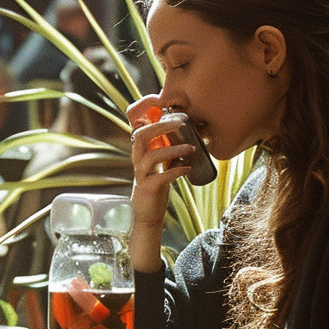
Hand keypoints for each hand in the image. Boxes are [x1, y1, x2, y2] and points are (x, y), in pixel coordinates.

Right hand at [127, 96, 194, 272]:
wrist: (146, 215)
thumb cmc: (155, 187)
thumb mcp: (159, 166)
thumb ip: (165, 153)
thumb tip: (184, 138)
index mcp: (140, 154)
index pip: (140, 130)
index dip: (151, 120)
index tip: (169, 113)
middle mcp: (138, 161)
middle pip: (141, 137)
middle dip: (160, 127)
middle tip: (180, 123)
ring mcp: (141, 174)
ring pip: (152, 155)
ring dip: (173, 149)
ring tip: (191, 148)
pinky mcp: (149, 188)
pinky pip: (162, 176)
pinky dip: (176, 170)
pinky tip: (188, 168)